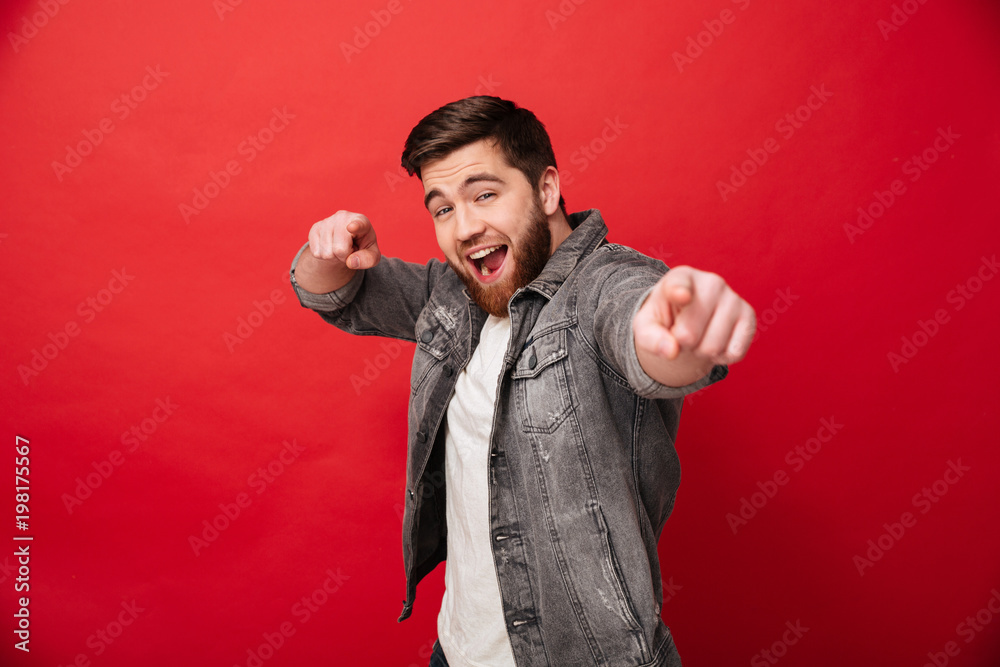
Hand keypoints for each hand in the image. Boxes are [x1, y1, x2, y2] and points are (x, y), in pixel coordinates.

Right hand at [307, 210, 380, 269]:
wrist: (346, 244)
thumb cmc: (363, 248)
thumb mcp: (372, 256)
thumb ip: (367, 260)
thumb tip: (351, 261)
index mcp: (362, 221)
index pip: (359, 224)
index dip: (355, 226)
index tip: (351, 227)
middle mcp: (343, 217)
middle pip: (340, 249)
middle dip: (345, 256)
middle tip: (349, 250)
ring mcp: (327, 221)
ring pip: (327, 253)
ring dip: (334, 257)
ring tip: (341, 248)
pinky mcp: (315, 228)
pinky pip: (316, 253)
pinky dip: (324, 256)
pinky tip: (331, 247)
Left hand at [633, 266, 755, 366]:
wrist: (687, 320)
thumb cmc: (663, 319)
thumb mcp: (646, 327)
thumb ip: (651, 339)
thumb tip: (671, 351)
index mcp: (680, 277)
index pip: (680, 285)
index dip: (680, 293)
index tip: (682, 296)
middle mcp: (711, 282)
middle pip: (690, 334)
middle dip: (681, 344)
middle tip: (681, 333)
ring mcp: (733, 298)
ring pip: (713, 347)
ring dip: (700, 352)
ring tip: (698, 337)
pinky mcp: (749, 316)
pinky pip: (735, 352)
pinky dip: (721, 358)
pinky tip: (716, 342)